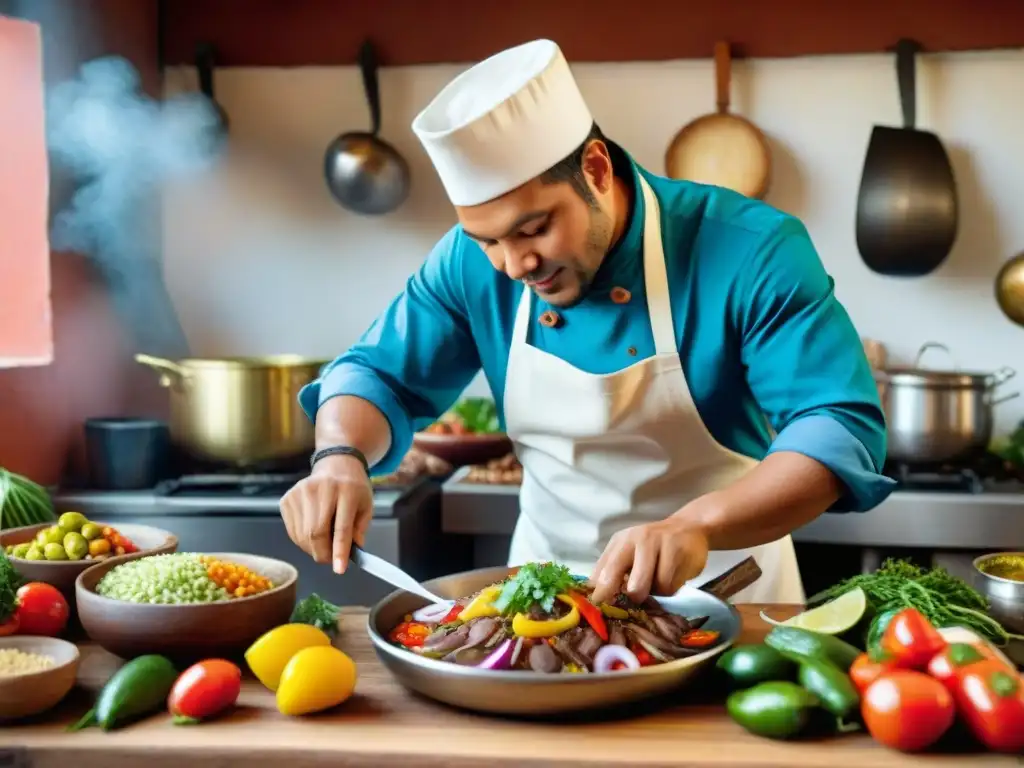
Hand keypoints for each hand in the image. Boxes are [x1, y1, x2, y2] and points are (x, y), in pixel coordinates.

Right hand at [280, 454, 373, 573]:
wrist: (336, 464)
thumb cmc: (354, 488)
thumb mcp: (366, 506)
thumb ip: (359, 530)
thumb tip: (349, 555)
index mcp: (347, 490)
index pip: (341, 528)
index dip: (340, 551)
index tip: (339, 570)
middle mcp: (321, 489)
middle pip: (316, 533)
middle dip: (323, 554)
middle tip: (332, 560)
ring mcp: (301, 492)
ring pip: (302, 535)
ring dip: (313, 549)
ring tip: (324, 545)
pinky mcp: (288, 498)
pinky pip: (292, 531)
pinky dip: (302, 540)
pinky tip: (313, 533)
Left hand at [590, 517, 709, 604]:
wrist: (688, 528)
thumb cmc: (652, 546)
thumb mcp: (628, 552)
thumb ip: (613, 571)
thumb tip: (598, 599)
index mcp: (622, 541)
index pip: (606, 571)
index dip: (603, 594)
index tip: (602, 610)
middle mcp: (641, 539)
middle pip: (635, 584)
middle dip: (635, 598)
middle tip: (636, 598)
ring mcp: (664, 545)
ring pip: (658, 588)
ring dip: (657, 591)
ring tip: (658, 579)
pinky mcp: (683, 553)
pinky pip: (673, 585)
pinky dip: (671, 587)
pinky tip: (673, 575)